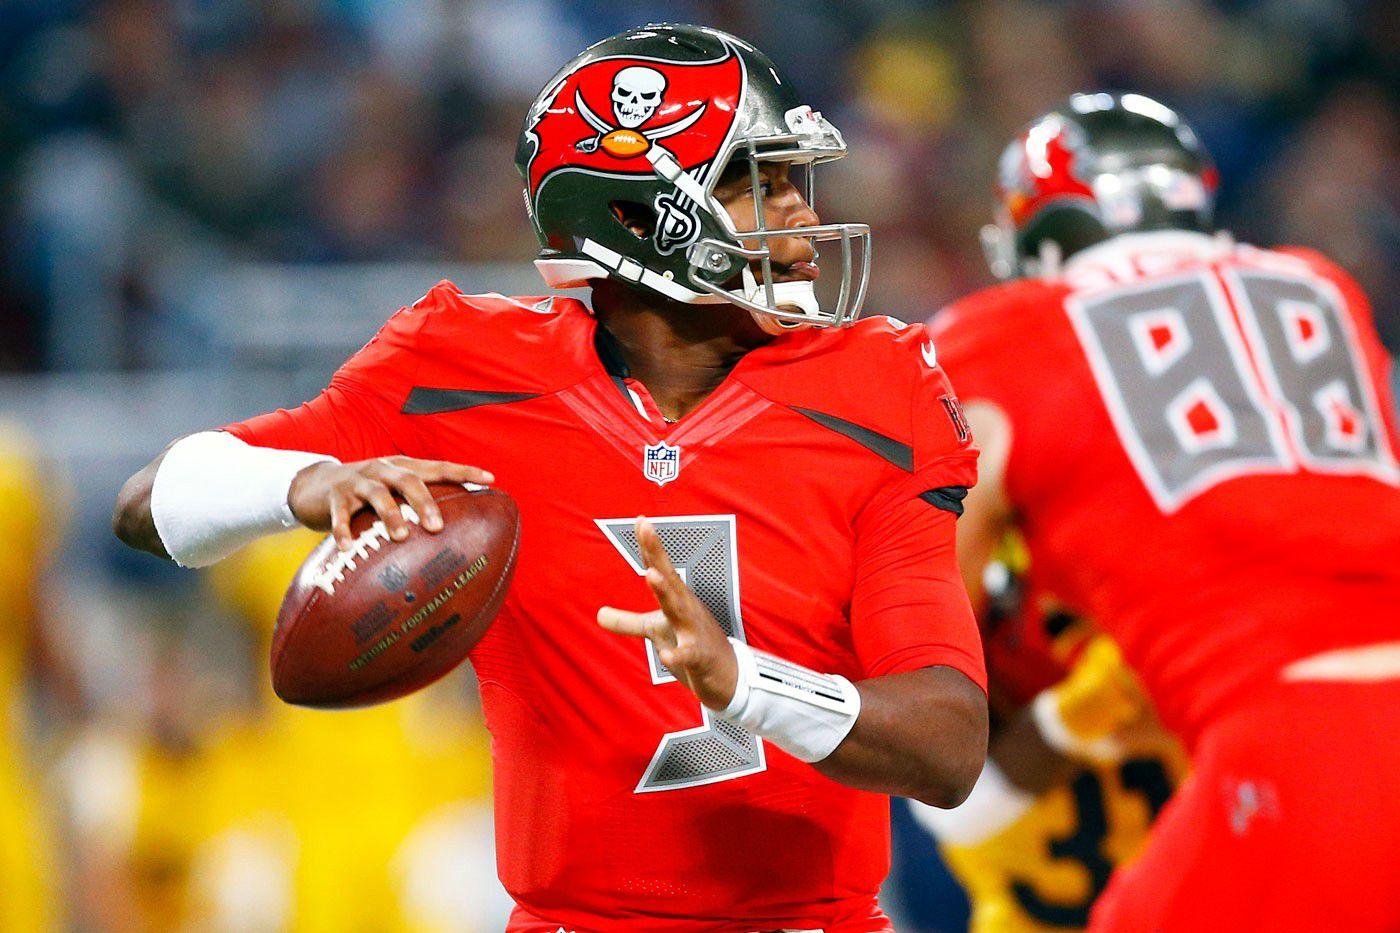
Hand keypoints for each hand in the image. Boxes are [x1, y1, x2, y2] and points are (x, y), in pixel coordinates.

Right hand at [288, 456, 493, 549]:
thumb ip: (417, 505)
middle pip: (409, 480)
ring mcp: (358, 481)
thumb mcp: (393, 491)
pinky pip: (340, 515)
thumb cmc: (367, 494)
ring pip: (377, 494)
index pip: (439, 467)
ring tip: (401, 536)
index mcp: (403, 467)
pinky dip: (344, 531)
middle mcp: (383, 469)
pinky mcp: (335, 497)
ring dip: (391, 514)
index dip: (464, 471)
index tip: (490, 479)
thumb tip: (456, 534)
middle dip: (425, 502)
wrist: (316, 485)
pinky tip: (348, 548)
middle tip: (437, 526)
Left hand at [597, 517, 739, 710]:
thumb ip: (627, 621)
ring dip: (666, 592)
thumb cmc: (693, 645)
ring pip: (679, 610)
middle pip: (670, 578)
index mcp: (677, 599)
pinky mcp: (700, 657)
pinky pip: (688, 655)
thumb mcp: (655, 631)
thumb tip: (598, 614)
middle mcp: (686, 609)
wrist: (727, 675)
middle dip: (657, 555)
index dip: (650, 546)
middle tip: (646, 529)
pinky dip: (678, 655)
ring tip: (652, 576)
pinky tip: (667, 657)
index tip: (641, 520)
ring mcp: (695, 632)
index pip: (660, 569)